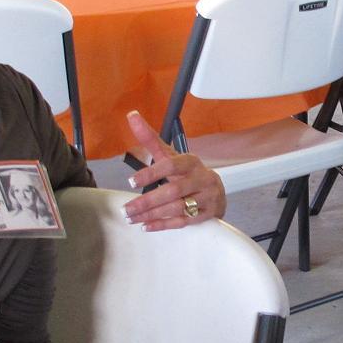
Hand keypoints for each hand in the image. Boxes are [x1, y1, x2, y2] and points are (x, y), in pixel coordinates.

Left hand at [123, 110, 226, 229]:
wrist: (215, 192)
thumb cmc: (186, 173)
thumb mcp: (171, 156)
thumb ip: (151, 139)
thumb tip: (131, 116)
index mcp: (191, 162)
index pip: (172, 166)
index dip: (152, 173)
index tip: (131, 181)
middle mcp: (202, 179)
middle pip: (173, 191)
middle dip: (148, 201)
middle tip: (127, 209)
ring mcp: (208, 198)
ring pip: (177, 208)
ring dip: (152, 215)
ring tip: (131, 218)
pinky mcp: (209, 215)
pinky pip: (184, 222)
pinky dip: (164, 225)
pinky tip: (146, 226)